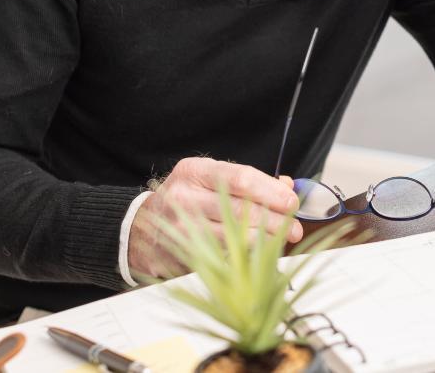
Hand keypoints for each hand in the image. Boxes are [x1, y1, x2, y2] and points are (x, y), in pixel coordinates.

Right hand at [127, 157, 301, 280]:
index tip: (292, 202)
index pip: (241, 178)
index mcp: (194, 172)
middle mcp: (184, 199)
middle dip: (275, 222)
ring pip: (234, 241)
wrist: (138, 229)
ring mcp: (180, 231)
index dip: (272, 192)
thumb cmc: (184, 199)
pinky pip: (221, 262)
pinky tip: (257, 259)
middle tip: (296, 230)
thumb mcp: (208, 179)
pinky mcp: (180, 258)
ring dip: (264, 244)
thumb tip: (287, 186)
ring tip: (281, 243)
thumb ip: (247, 181)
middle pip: (241, 212)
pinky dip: (244, 261)